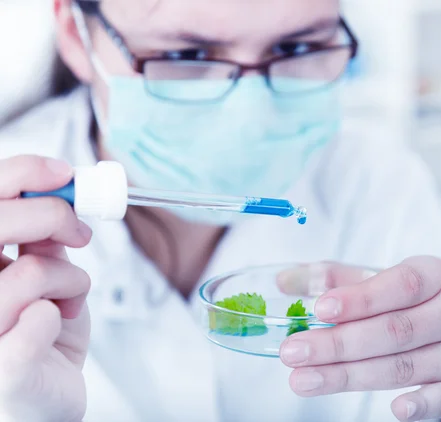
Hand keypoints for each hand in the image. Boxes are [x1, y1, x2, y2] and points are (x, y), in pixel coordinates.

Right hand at [0, 156, 91, 421]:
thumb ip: (42, 238)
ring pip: (31, 271)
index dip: (21, 173)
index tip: (65, 174)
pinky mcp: (1, 372)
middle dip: (53, 217)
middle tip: (79, 235)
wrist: (47, 399)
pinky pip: (38, 320)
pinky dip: (62, 312)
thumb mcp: (45, 274)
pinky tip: (57, 323)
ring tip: (70, 299)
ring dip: (70, 279)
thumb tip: (60, 194)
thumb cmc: (43, 335)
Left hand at [278, 257, 440, 421]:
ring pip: (404, 366)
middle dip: (338, 344)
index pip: (398, 285)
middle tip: (292, 351)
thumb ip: (345, 279)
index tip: (320, 309)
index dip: (359, 297)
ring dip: (351, 376)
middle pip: (393, 330)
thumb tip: (285, 279)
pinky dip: (419, 406)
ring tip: (304, 380)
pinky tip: (392, 410)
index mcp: (436, 277)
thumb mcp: (405, 284)